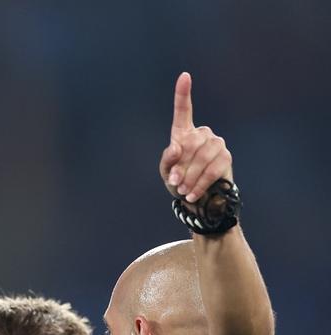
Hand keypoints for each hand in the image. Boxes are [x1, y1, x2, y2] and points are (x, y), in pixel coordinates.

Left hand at [159, 72, 232, 203]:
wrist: (199, 198)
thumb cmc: (179, 182)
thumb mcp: (167, 173)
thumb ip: (168, 161)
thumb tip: (176, 148)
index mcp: (184, 133)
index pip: (183, 110)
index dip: (183, 93)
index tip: (184, 76)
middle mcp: (202, 134)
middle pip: (190, 145)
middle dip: (180, 166)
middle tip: (175, 183)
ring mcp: (216, 143)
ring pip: (202, 157)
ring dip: (190, 177)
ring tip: (183, 190)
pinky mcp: (226, 156)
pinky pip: (212, 168)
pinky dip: (200, 183)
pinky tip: (192, 194)